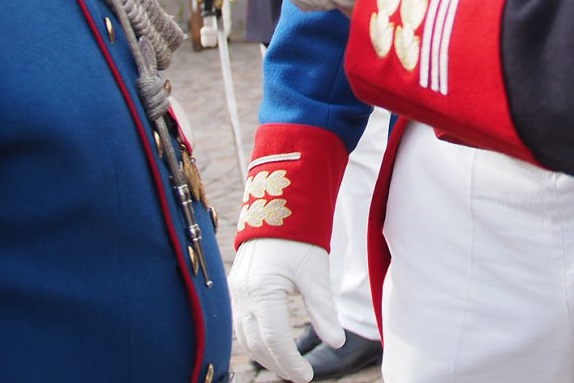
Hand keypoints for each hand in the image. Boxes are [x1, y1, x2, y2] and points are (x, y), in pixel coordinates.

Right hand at [229, 239, 343, 382]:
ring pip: (245, 338)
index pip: (274, 340)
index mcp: (262, 291)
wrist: (277, 207)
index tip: (307, 376)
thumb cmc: (299, 239)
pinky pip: (241, 325)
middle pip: (257, 344)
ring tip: (288, 365)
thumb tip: (337, 342)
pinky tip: (272, 346)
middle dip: (279, 364)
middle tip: (301, 375)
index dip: (290, 363)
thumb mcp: (315, 273)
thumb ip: (324, 310)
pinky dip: (255, 340)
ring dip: (265, 355)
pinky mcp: (236, 289)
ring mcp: (236, 292)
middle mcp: (243, 294)